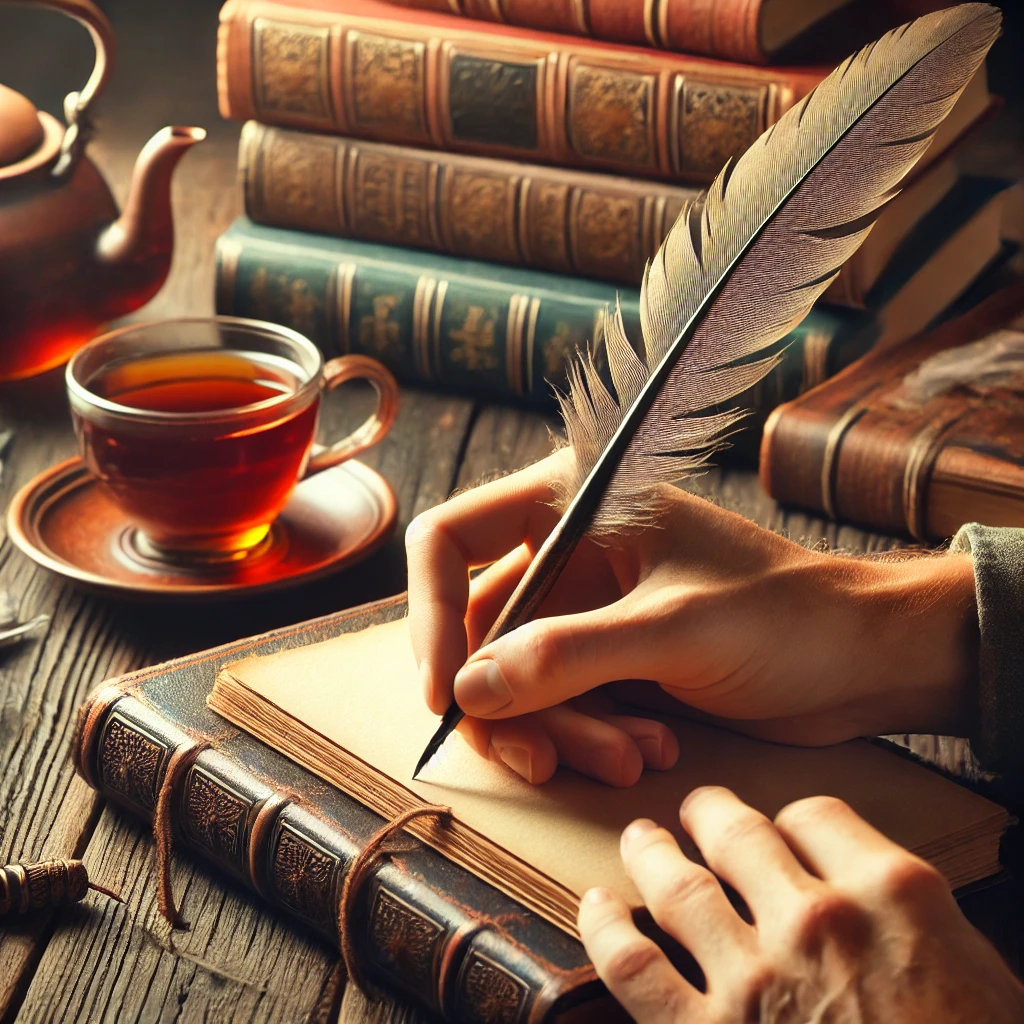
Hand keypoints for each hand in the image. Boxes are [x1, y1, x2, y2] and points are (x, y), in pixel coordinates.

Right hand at [406, 451, 978, 784]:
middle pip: (476, 627)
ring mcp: (585, 604)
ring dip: (559, 730)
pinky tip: (650, 748)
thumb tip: (465, 690)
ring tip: (632, 759)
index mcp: (571, 500)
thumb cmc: (787, 617)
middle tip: (547, 759)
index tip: (443, 694)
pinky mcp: (606, 654)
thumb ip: (564, 656)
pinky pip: (557, 702)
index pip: (450, 539)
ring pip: (515, 676)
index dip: (429, 614)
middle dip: (512, 700)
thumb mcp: (673, 632)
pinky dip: (588, 736)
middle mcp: (565, 548)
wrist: (862, 659)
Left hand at [578, 787, 1023, 1022]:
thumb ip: (904, 914)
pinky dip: (604, 927)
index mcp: (892, 892)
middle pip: (737, 833)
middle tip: (695, 812)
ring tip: (640, 838)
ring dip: (650, 852)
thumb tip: (861, 885)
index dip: (788, 820)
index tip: (777, 830)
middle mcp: (818, 919)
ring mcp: (758, 978)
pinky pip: (633, 965)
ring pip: (676, 883)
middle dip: (708, 814)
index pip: (813, 816)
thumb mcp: (972, 969)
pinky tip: (597, 906)